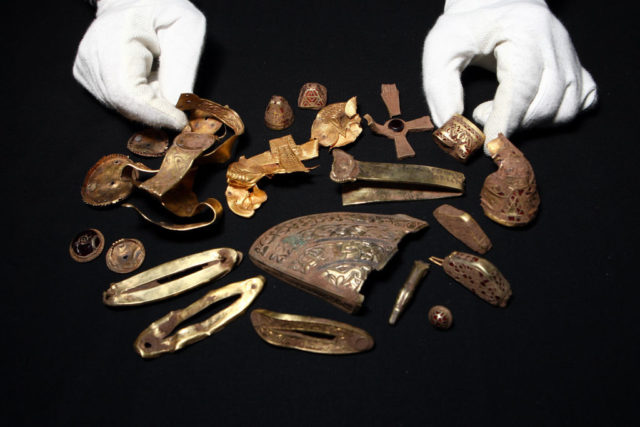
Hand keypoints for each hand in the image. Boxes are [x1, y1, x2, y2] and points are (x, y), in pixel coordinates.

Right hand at [73, 0, 205, 129]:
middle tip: (177, 106)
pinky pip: (117, 101)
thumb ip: (182, 67)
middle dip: (155, 112)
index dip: (154, 112)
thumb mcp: (185, 27)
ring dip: (148, 105)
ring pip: (121, 107)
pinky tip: (147, 80)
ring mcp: (86, 67)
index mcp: (114, 38)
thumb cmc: (163, 8)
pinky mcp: (87, 75)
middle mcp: (92, 55)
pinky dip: (138, 101)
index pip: (127, 92)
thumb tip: (175, 106)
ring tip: (160, 80)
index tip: (180, 120)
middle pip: (123, 104)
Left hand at [423, 0, 597, 151]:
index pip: (522, 86)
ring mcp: (570, 54)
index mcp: (523, 30)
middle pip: (546, 103)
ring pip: (565, 109)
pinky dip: (556, 116)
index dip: (505, 120)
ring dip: (532, 123)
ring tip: (502, 109)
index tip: (488, 142)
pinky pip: (582, 102)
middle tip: (482, 114)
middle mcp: (554, 40)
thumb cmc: (465, 28)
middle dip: (513, 123)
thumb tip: (451, 124)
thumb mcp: (440, 48)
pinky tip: (529, 109)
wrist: (492, 4)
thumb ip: (439, 87)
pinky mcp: (576, 65)